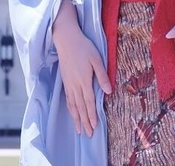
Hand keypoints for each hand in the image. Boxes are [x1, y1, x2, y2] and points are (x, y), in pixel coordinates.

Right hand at [52, 0, 110, 136]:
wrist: (66, 39)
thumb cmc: (83, 47)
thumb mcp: (96, 58)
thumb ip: (102, 75)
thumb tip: (109, 91)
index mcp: (84, 80)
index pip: (89, 102)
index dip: (91, 115)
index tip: (94, 127)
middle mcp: (75, 85)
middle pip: (80, 107)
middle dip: (85, 121)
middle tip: (88, 135)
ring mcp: (69, 83)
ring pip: (73, 105)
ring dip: (77, 118)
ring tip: (79, 130)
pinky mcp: (65, 81)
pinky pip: (68, 99)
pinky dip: (71, 109)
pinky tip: (73, 113)